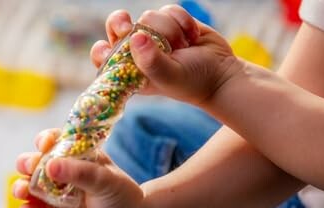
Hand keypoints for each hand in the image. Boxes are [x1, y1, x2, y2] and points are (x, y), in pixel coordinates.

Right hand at [13, 129, 148, 207]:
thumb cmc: (124, 198)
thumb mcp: (105, 181)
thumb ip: (79, 173)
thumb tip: (50, 165)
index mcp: (76, 157)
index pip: (54, 142)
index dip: (45, 141)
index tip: (44, 144)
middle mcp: (62, 174)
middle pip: (35, 163)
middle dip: (27, 164)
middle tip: (29, 168)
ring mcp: (55, 197)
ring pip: (29, 188)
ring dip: (20, 187)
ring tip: (21, 190)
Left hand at [90, 5, 242, 105]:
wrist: (221, 73)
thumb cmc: (191, 82)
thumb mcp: (169, 77)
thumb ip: (151, 61)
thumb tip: (135, 37)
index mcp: (128, 70)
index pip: (101, 55)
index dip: (102, 48)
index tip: (113, 47)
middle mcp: (137, 51)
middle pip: (116, 25)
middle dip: (122, 23)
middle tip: (131, 29)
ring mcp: (153, 35)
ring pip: (147, 17)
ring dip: (168, 30)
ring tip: (181, 47)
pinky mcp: (170, 21)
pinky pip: (168, 10)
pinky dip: (182, 20)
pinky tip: (191, 37)